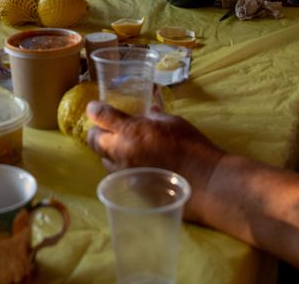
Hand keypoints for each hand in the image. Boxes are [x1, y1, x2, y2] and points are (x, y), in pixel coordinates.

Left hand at [86, 101, 225, 221]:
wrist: (205, 181)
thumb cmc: (191, 146)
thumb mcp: (173, 122)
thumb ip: (155, 117)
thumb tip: (149, 113)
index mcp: (131, 131)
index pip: (101, 116)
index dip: (94, 110)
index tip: (94, 108)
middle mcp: (121, 152)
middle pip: (94, 140)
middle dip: (96, 132)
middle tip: (104, 128)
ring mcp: (125, 174)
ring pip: (104, 160)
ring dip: (109, 152)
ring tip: (123, 147)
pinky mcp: (131, 190)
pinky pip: (119, 176)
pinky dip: (123, 168)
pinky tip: (137, 166)